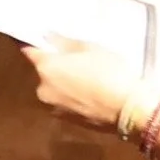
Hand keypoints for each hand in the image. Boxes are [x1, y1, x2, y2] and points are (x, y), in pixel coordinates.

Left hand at [24, 35, 142, 131]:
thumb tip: (47, 37)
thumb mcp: (90, 48)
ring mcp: (54, 108)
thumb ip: (64, 42)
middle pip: (45, 73)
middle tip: (79, 63)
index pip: (30, 51)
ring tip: (90, 81)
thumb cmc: (110, 73)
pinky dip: (74, 99)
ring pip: (56, 90)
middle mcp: (43, 89)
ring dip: (65, 85)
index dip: (36, 45)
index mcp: (46, 68)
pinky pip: (66, 103)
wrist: (130, 110)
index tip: (43, 41)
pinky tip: (93, 95)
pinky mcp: (67, 121)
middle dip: (57, 68)